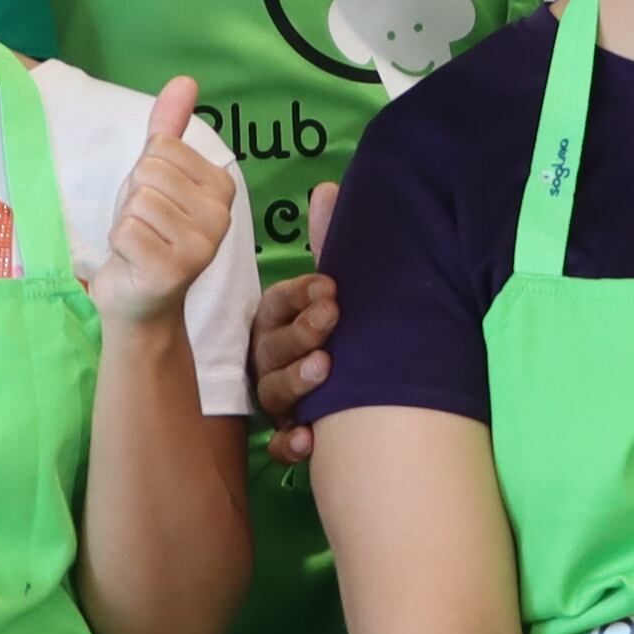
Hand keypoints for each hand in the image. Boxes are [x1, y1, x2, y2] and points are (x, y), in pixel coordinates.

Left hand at [90, 80, 239, 333]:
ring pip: (138, 201)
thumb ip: (170, 129)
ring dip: (126, 223)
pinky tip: (135, 261)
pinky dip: (119, 245)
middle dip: (134, 198)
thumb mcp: (157, 176)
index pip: (161, 148)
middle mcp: (220, 216)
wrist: (141, 300)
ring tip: (141, 244)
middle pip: (149, 172)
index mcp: (221, 186)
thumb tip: (185, 80)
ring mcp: (200, 246)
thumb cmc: (149, 234)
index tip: (156, 203)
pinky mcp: (173, 270)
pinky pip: (127, 231)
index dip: (144, 173)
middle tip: (145, 226)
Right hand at [257, 184, 339, 458]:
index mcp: (276, 321)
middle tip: (332, 319)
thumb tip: (327, 188)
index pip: (276, 304)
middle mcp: (267, 358)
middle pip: (270, 347)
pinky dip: (292, 443)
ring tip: (326, 369)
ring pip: (271, 392)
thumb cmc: (339, 331)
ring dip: (296, 381)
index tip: (330, 288)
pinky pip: (278, 444)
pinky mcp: (287, 434)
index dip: (299, 296)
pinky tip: (311, 440)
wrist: (366, 398)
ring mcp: (274, 398)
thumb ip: (329, 241)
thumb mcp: (333, 290)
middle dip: (300, 331)